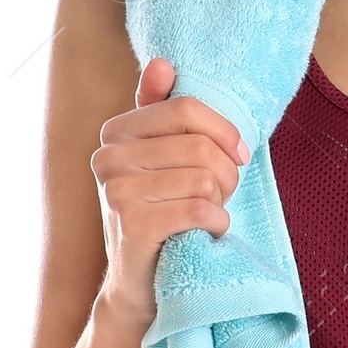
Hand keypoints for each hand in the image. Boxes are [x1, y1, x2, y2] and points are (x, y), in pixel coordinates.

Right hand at [90, 56, 249, 322]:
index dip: (224, 130)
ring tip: (211, 211)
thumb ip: (161, 111)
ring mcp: (116, 192)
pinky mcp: (133, 226)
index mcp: (115, 132)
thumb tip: (160, 63)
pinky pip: (200, 209)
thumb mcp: (161, 159)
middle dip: (227, 172)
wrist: (139, 284)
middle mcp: (108, 158)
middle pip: (199, 145)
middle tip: (224, 192)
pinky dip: (216, 222)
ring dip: (222, 199)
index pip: (184, 107)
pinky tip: (207, 231)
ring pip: (204, 177)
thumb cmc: (160, 213)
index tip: (240, 153)